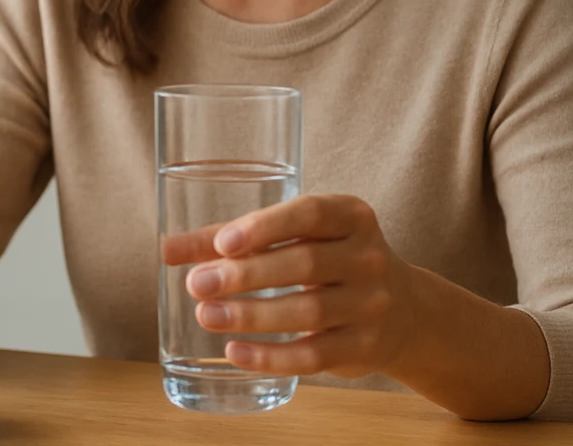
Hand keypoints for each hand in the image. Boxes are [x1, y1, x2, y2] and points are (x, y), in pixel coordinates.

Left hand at [164, 194, 418, 379]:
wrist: (405, 309)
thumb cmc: (331, 259)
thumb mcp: (297, 237)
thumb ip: (232, 240)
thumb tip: (168, 250)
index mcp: (351, 216)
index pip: (310, 214)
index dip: (266, 227)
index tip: (223, 242)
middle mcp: (367, 257)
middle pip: (304, 264)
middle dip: (246, 276)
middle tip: (197, 284)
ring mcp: (370, 304)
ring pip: (307, 313)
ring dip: (252, 316)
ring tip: (206, 316)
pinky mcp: (363, 347)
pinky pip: (314, 356)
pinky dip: (272, 357)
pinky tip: (235, 353)